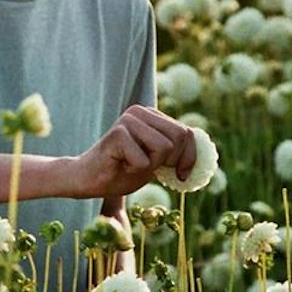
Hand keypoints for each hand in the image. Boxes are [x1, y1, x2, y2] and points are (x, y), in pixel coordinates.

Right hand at [73, 106, 195, 198]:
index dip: (189, 157)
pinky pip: (143, 161)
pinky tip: (119, 165)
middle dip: (171, 161)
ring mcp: (128, 120)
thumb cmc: (121, 172)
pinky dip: (133, 171)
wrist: (87, 180)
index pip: (186, 132)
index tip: (181, 176)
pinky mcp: (117, 133)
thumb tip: (204, 156)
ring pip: (163, 149)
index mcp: (151, 115)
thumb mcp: (155, 163)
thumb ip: (174, 154)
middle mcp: (140, 111)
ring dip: (149, 167)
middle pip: (179, 137)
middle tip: (150, 169)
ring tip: (130, 164)